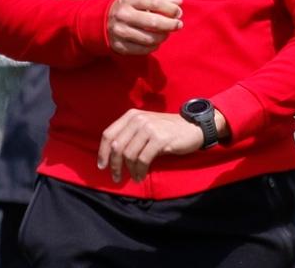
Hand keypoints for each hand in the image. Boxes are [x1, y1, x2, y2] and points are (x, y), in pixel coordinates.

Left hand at [98, 109, 219, 182]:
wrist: (192, 127)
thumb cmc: (167, 130)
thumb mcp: (145, 127)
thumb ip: (129, 135)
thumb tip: (111, 155)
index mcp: (131, 116)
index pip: (108, 134)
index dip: (102, 152)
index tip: (102, 166)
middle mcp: (138, 119)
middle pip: (117, 146)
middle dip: (114, 165)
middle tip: (116, 177)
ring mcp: (149, 128)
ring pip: (129, 154)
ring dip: (129, 170)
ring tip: (134, 177)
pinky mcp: (159, 139)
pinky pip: (143, 160)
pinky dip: (140, 171)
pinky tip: (141, 176)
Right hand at [107, 0, 182, 55]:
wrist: (100, 20)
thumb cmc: (127, 7)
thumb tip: (178, 1)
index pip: (154, 3)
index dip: (170, 8)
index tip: (178, 12)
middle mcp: (123, 15)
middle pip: (153, 22)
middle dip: (170, 24)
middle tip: (178, 25)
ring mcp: (120, 31)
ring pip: (149, 38)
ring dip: (163, 37)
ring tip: (166, 33)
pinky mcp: (119, 46)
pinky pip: (143, 50)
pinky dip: (153, 47)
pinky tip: (156, 42)